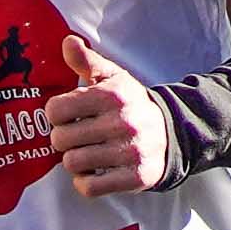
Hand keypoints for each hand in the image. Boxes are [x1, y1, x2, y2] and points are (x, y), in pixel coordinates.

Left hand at [46, 60, 171, 199]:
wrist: (174, 132)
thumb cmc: (132, 105)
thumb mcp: (114, 79)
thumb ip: (87, 61)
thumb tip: (67, 41)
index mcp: (112, 96)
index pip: (56, 109)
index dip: (56, 114)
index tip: (68, 116)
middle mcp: (121, 122)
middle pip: (60, 139)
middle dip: (63, 138)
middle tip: (76, 136)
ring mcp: (129, 151)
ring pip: (72, 163)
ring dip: (74, 161)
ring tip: (85, 153)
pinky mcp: (134, 177)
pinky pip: (89, 188)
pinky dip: (84, 183)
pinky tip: (92, 172)